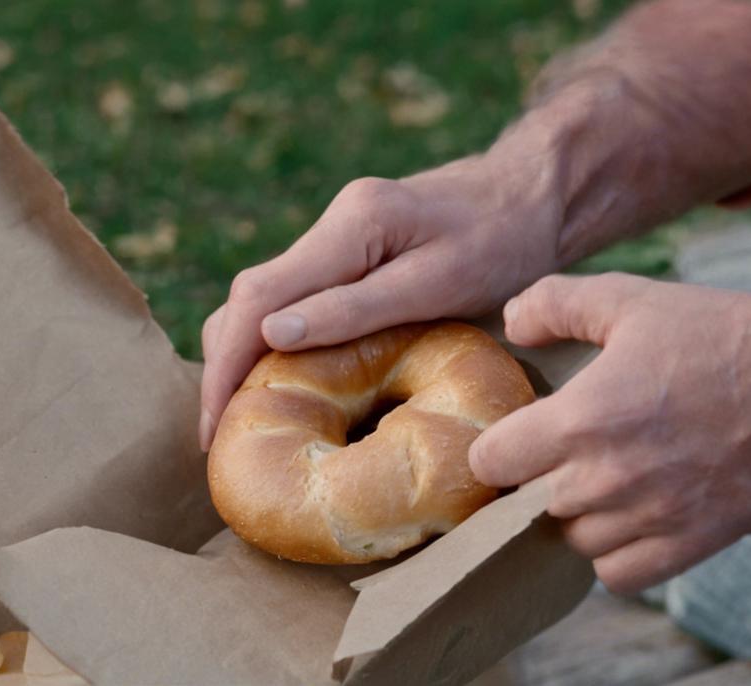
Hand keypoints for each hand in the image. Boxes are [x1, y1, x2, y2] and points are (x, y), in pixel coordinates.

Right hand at [198, 152, 562, 449]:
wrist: (536, 195)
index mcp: (352, 225)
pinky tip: (280, 386)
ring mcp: (337, 239)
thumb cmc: (506, 240)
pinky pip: (294, 303)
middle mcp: (332, 226)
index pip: (258, 298)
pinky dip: (275, 347)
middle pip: (248, 299)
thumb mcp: (441, 283)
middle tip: (220, 440)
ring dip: (244, 359)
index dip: (225, 365)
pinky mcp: (349, 255)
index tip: (214, 428)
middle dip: (224, 368)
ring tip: (242, 424)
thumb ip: (355, 308)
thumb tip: (268, 338)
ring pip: (264, 302)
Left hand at [468, 272, 750, 593]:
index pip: (491, 461)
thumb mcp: (630, 299)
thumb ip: (555, 304)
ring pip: (570, 541)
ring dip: (574, 515)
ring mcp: (649, 517)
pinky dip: (613, 553)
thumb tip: (510, 324)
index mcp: (582, 419)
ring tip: (597, 481)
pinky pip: (619, 574)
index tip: (514, 435)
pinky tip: (626, 518)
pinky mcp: (690, 543)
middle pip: (526, 504)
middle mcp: (606, 478)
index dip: (496, 447)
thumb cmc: (724, 336)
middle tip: (557, 454)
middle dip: (534, 479)